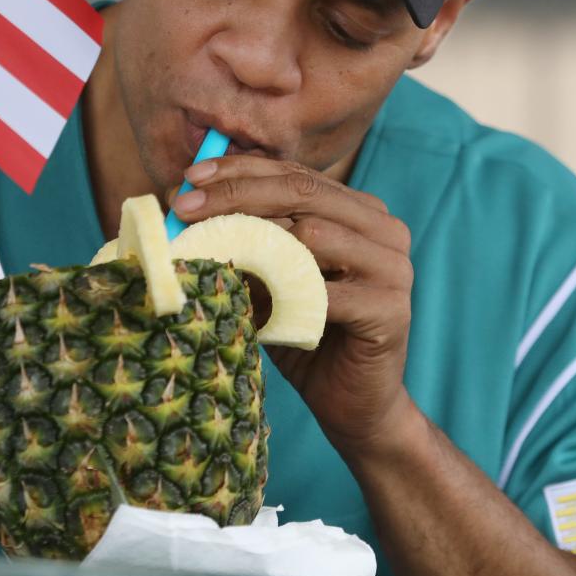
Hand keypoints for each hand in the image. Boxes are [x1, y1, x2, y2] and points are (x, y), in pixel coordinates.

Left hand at [172, 155, 414, 453]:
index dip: (240, 171)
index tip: (189, 177)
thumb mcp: (267, 274)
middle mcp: (384, 228)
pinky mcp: (390, 309)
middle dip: (235, 195)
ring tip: (208, 259)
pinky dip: (281, 299)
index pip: (294, 174)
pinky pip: (325, 293)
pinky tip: (250, 311)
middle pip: (302, 193)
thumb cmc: (302, 331)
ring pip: (313, 235)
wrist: (353, 405)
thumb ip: (243, 234)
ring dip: (254, 246)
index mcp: (359, 210)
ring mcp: (394, 267)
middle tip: (183, 208)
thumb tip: (181, 201)